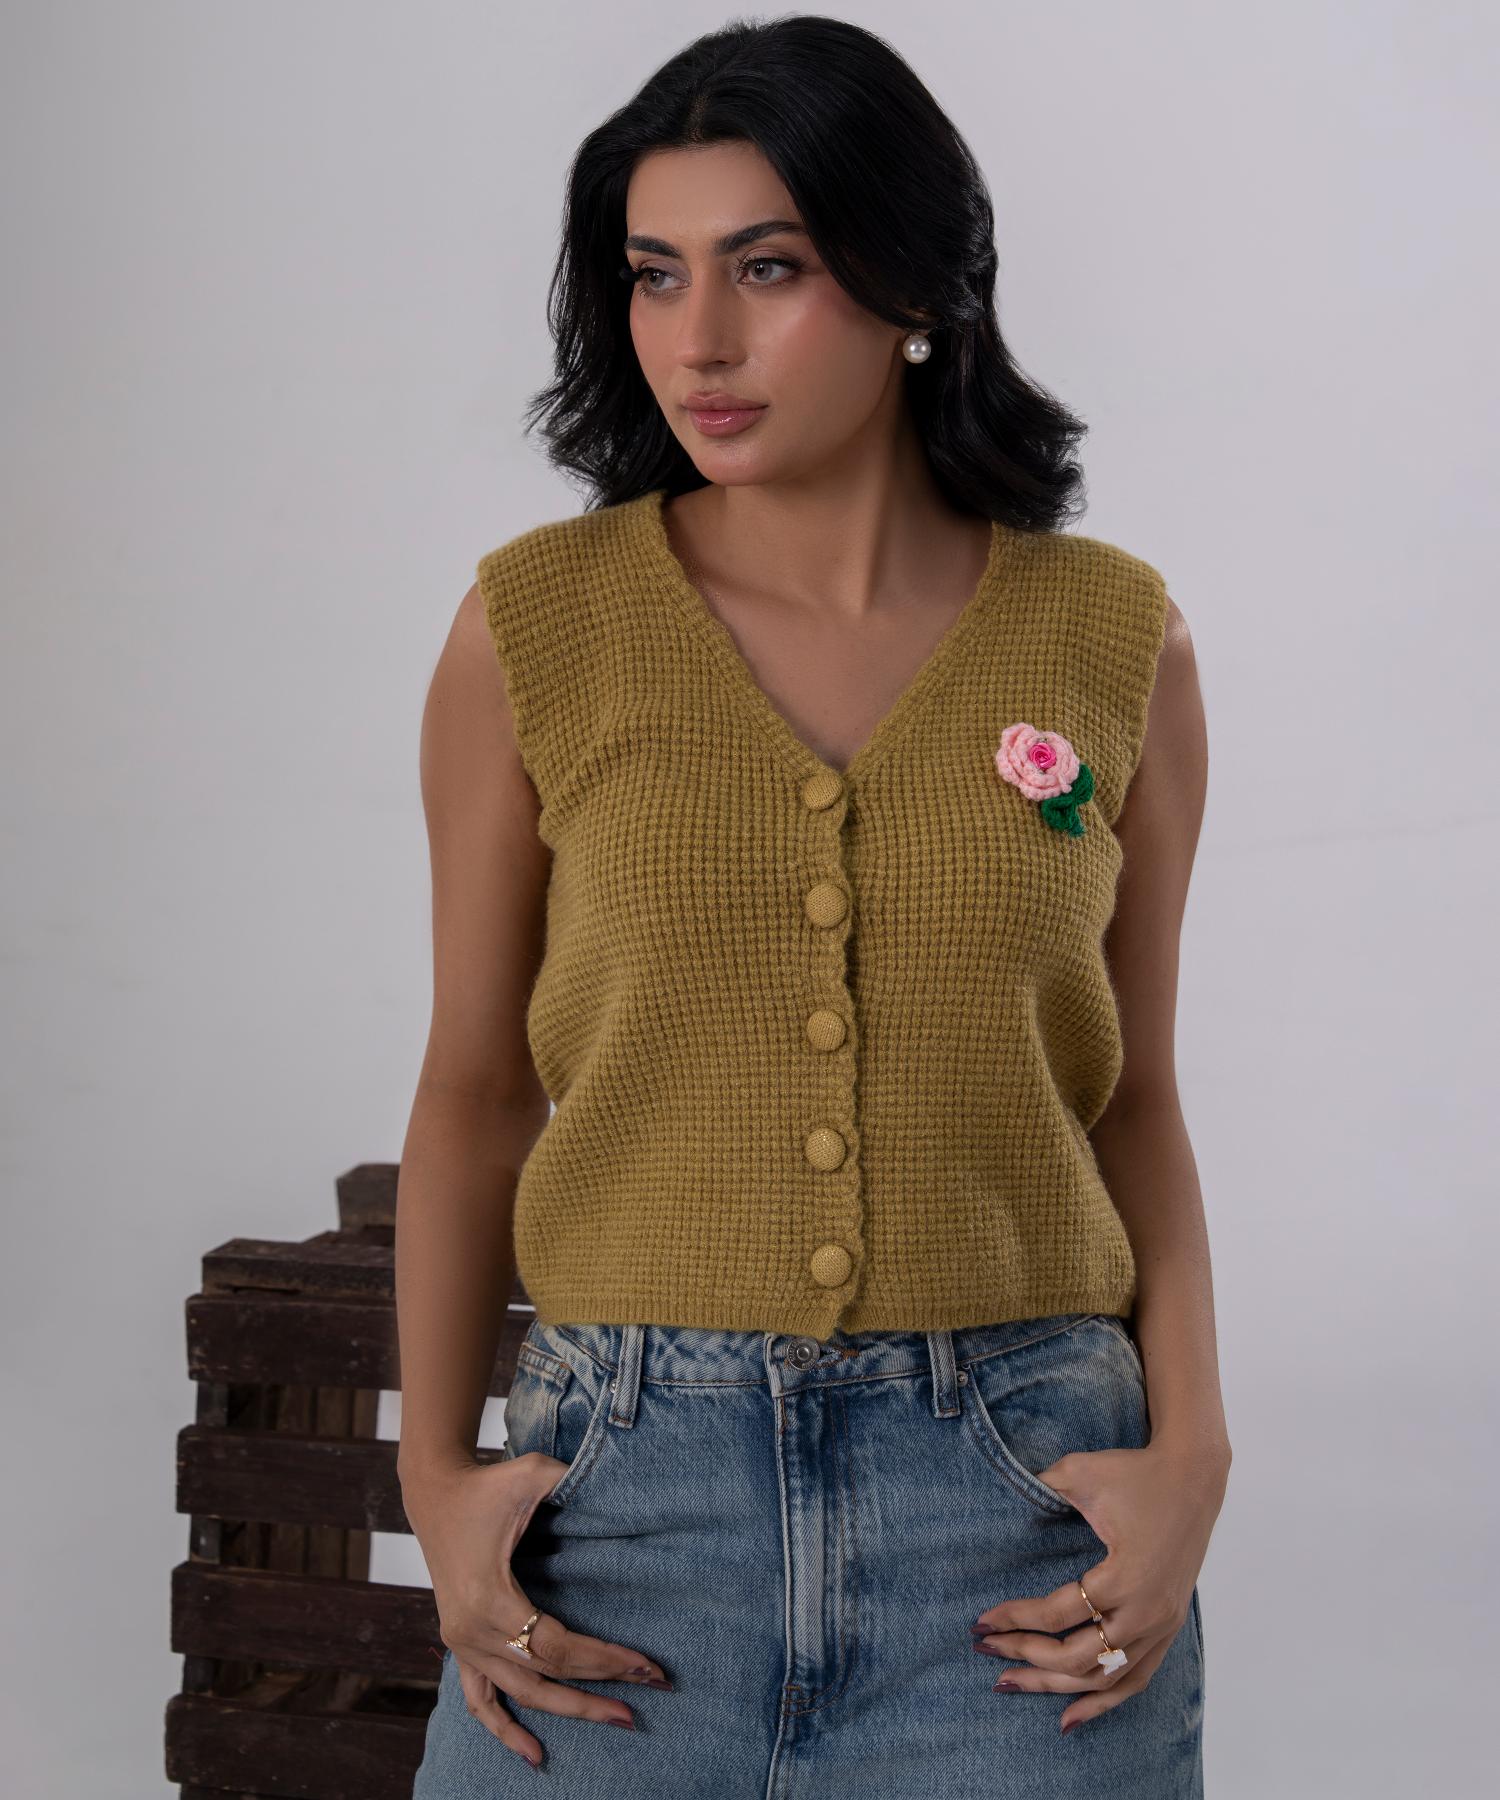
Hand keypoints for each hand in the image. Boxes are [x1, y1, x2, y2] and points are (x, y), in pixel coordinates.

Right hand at [401, 1452, 670, 1768]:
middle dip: (601, 1687)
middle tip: (653, 1690)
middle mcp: (472, 1632)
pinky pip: (480, 1701)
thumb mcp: (530, 1474)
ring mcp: (463, 1643)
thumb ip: (570, 1482)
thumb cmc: (487, 1484)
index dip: (605, 1658)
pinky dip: (504, 1729)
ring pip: (521, 1694)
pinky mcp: (460, 1644)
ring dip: (570, 1711)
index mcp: (489, 1600)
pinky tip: (534, 1754)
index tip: (648, 1663)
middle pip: (547, 1676)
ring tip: (619, 1720)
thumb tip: (620, 1491)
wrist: (436, 1493)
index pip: (558, 1647)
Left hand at [971, 1440, 1226, 1734]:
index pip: (1058, 1614)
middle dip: (1025, 1655)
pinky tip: (1069, 1717)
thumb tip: (995, 1495)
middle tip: (985, 1650)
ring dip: (1054, 1685)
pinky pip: (1134, 1680)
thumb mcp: (1080, 1472)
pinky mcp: (1167, 1629)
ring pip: (1102, 1677)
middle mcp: (1145, 1612)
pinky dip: (1102, 1701)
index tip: (980, 1622)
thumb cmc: (1134, 1473)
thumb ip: (1039, 1488)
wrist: (1192, 1476)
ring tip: (1011, 1683)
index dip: (1015, 1620)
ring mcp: (1160, 1626)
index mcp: (1125, 1577)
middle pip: (1076, 1656)